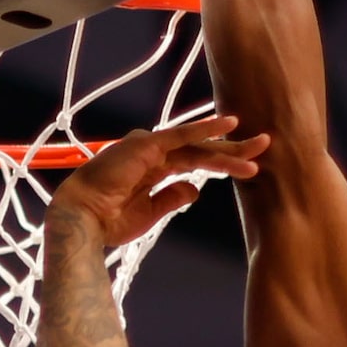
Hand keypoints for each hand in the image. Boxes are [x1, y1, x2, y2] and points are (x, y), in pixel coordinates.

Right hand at [50, 115, 268, 248]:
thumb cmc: (108, 220)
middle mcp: (153, 153)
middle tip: (264, 146)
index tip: (250, 166)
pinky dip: (206, 128)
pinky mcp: (147, 145)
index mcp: (153, 169)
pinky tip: (230, 124)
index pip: (196, 161)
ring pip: (198, 146)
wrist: (82, 221)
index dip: (223, 162)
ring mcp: (150, 147)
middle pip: (202, 150)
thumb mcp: (149, 213)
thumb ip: (171, 198)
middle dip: (233, 149)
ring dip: (229, 148)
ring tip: (259, 147)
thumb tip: (195, 190)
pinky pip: (182, 135)